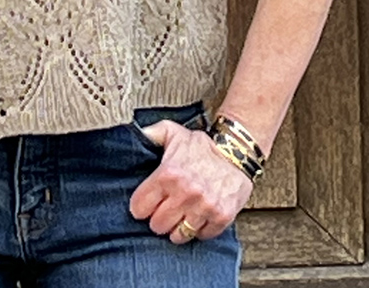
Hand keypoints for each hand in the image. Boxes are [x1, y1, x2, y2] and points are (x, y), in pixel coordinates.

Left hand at [128, 120, 252, 242]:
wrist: (236, 152)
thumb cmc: (202, 146)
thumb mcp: (172, 132)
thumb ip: (149, 134)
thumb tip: (131, 135)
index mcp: (168, 174)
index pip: (140, 207)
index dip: (140, 207)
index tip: (145, 205)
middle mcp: (185, 193)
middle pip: (158, 225)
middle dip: (158, 219)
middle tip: (163, 211)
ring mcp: (204, 207)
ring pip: (178, 235)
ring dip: (177, 228)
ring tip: (179, 217)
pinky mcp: (221, 217)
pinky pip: (201, 236)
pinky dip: (198, 230)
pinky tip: (197, 218)